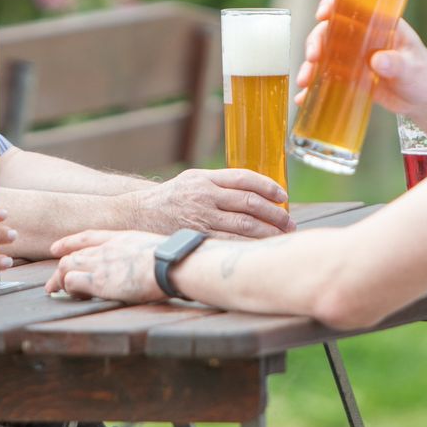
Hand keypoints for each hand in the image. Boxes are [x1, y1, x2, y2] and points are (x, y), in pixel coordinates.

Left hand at [47, 230, 167, 302]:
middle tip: (52, 284)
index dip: (69, 242)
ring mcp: (100, 263)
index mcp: (120, 238)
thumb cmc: (173, 260)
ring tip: (55, 292)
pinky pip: (71, 282)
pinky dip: (68, 289)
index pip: (87, 236)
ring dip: (59, 280)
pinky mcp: (98, 281)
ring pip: (65, 266)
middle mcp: (106, 248)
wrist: (171, 263)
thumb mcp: (155, 248)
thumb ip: (144, 254)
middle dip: (59, 269)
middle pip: (72, 255)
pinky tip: (75, 297)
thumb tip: (154, 265)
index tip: (56, 248)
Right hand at [125, 168, 291, 237]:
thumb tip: (258, 192)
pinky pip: (230, 242)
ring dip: (268, 231)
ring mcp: (201, 218)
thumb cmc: (173, 197)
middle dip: (274, 213)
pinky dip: (249, 245)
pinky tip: (261, 248)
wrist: (138, 214)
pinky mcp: (197, 237)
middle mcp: (204, 195)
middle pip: (249, 203)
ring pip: (244, 225)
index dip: (268, 187)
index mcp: (205, 178)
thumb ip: (220, 183)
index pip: (244, 178)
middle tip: (289, 222)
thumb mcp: (193, 180)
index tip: (283, 196)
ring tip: (282, 236)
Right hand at [295, 0, 426, 127]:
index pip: (353, 5)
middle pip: (331, 30)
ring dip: (312, 65)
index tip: (322, 14)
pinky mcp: (350, 76)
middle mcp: (363, 36)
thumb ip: (397, 63)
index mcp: (380, 23)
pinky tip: (306, 97)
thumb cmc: (426, 76)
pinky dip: (316, 85)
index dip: (334, 4)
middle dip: (317, 41)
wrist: (426, 102)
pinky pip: (328, 76)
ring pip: (325, 53)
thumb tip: (377, 61)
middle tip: (314, 58)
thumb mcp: (414, 68)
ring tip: (305, 82)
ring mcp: (355, 56)